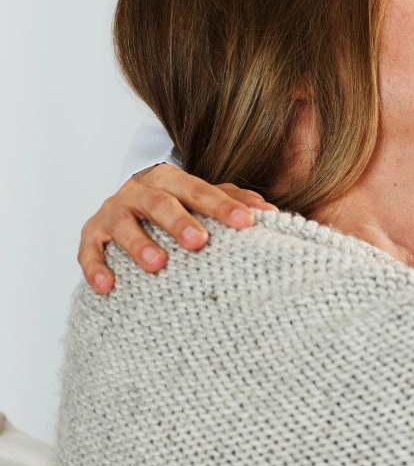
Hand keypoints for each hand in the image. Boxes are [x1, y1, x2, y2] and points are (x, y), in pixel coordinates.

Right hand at [78, 164, 276, 294]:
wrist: (131, 203)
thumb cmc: (179, 205)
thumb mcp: (206, 199)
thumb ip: (237, 202)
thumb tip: (272, 213)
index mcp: (173, 180)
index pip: (201, 191)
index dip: (224, 207)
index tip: (246, 223)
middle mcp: (140, 190)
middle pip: (161, 203)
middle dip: (179, 222)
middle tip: (199, 242)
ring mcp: (113, 211)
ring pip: (123, 223)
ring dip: (139, 243)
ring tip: (157, 264)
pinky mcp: (91, 233)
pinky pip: (89, 249)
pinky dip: (96, 266)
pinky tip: (108, 286)